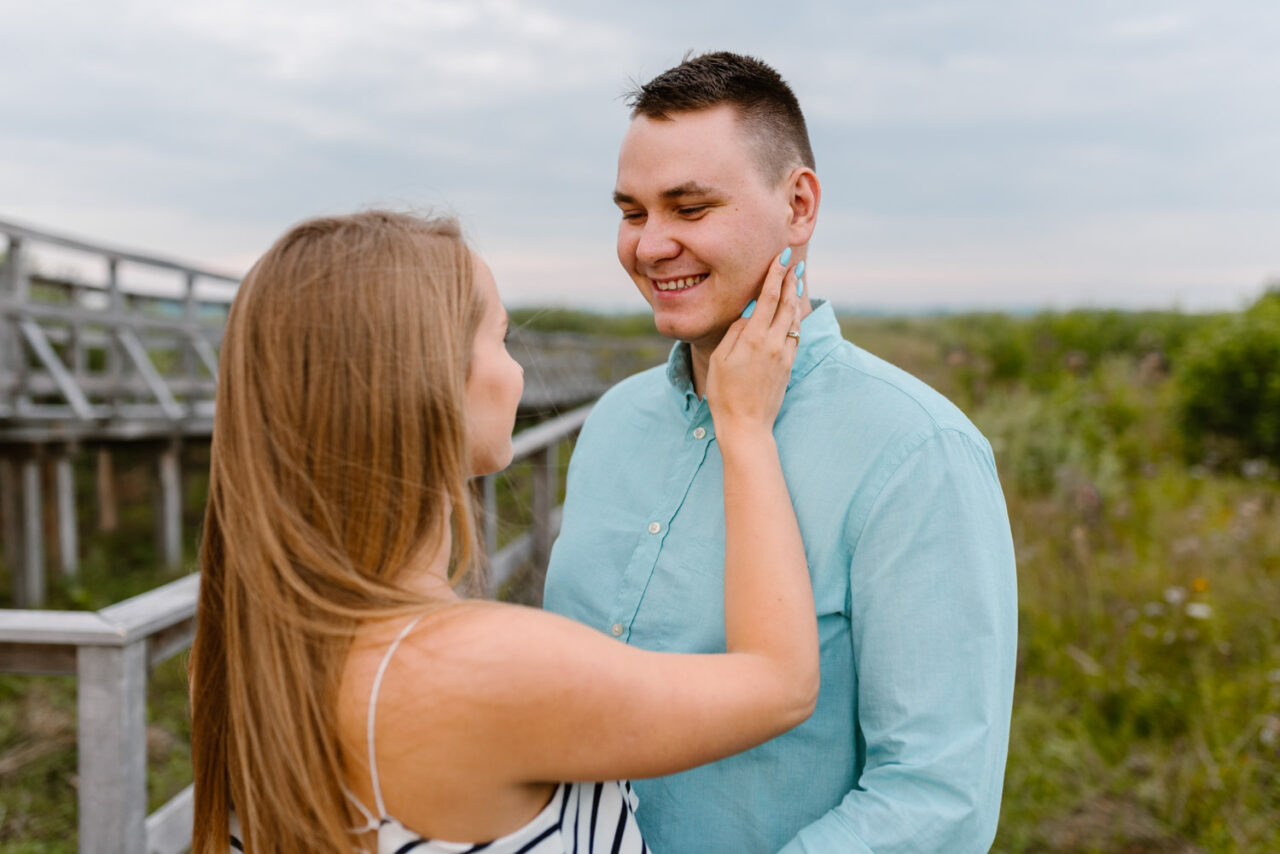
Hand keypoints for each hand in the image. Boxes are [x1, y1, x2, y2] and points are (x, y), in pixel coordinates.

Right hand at [706, 249, 800, 437]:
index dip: (776, 275)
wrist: (746, 425)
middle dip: (790, 282)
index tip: (781, 258)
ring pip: (794, 320)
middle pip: (786, 305)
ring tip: (795, 283)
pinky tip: (793, 314)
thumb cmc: (725, 393)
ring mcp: (785, 356)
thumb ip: (736, 332)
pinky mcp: (789, 367)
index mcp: (755, 339)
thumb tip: (750, 315)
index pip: (768, 298)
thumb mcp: (720, 359)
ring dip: (794, 299)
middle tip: (794, 264)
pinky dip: (795, 320)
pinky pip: (795, 336)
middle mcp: (774, 344)